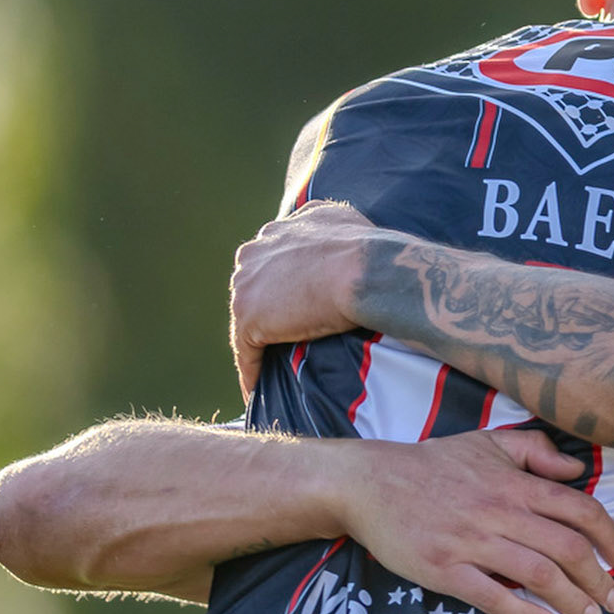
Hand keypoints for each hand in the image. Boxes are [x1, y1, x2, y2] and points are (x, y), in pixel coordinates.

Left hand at [231, 201, 380, 399]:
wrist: (365, 272)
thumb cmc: (368, 252)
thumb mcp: (341, 220)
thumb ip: (324, 226)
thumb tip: (329, 240)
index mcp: (277, 230)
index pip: (270, 264)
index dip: (281, 288)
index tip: (294, 309)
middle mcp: (256, 250)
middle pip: (253, 290)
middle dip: (265, 313)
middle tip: (285, 343)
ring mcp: (247, 284)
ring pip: (247, 321)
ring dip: (259, 344)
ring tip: (271, 372)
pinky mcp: (247, 318)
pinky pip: (246, 353)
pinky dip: (252, 374)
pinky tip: (259, 392)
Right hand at [337, 427, 613, 613]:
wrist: (370, 484)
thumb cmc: (432, 464)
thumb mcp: (487, 442)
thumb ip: (535, 450)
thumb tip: (576, 470)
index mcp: (515, 483)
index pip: (580, 510)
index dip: (612, 537)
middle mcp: (500, 512)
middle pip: (567, 550)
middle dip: (599, 580)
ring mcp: (472, 542)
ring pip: (539, 575)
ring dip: (572, 601)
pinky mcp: (445, 569)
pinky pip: (492, 595)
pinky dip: (524, 613)